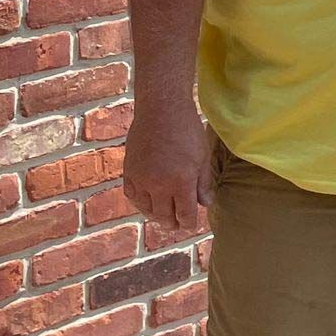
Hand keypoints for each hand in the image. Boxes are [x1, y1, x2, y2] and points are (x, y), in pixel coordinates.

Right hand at [123, 94, 213, 234]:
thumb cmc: (187, 130)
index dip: (188, 223)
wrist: (161, 110)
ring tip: (162, 216)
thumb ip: (203, 183)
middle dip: (172, 223)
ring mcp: (141, 179)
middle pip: (164, 216)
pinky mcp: (129, 171)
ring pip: (146, 208)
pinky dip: (140, 202)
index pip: (184, 214)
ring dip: (155, 215)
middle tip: (176, 225)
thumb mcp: (202, 157)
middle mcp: (159, 185)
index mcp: (181, 182)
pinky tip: (147, 202)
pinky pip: (132, 196)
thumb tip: (206, 204)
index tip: (190, 224)